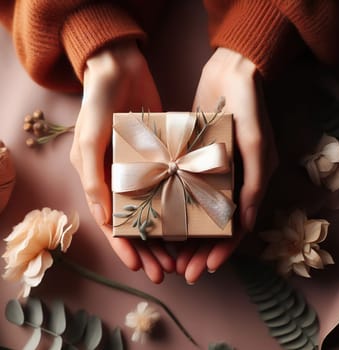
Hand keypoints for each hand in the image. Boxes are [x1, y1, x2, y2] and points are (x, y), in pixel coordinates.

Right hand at [70, 42, 174, 282]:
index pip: (111, 224)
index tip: (138, 268)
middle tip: (165, 269)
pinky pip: (168, 188)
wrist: (121, 67)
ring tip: (178, 255)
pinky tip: (188, 221)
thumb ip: (94, 176)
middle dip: (147, 250)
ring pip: (153, 211)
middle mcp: (119, 179)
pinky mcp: (159, 158)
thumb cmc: (99, 102)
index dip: (123, 248)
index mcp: (98, 179)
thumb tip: (103, 217)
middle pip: (134, 224)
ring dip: (164, 235)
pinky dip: (175, 207)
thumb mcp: (90, 138)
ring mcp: (141, 170)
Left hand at [176, 47, 277, 282]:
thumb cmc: (250, 109)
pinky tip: (157, 218)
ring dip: (182, 233)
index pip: (235, 228)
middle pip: (211, 226)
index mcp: (246, 185)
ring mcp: (207, 172)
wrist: (231, 73)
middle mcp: (227, 183)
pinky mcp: (190, 159)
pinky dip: (171, 205)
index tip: (205, 268)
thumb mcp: (256, 147)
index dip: (221, 251)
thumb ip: (253, 185)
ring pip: (193, 212)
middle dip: (197, 250)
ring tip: (166, 253)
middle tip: (180, 269)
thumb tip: (246, 223)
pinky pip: (180, 188)